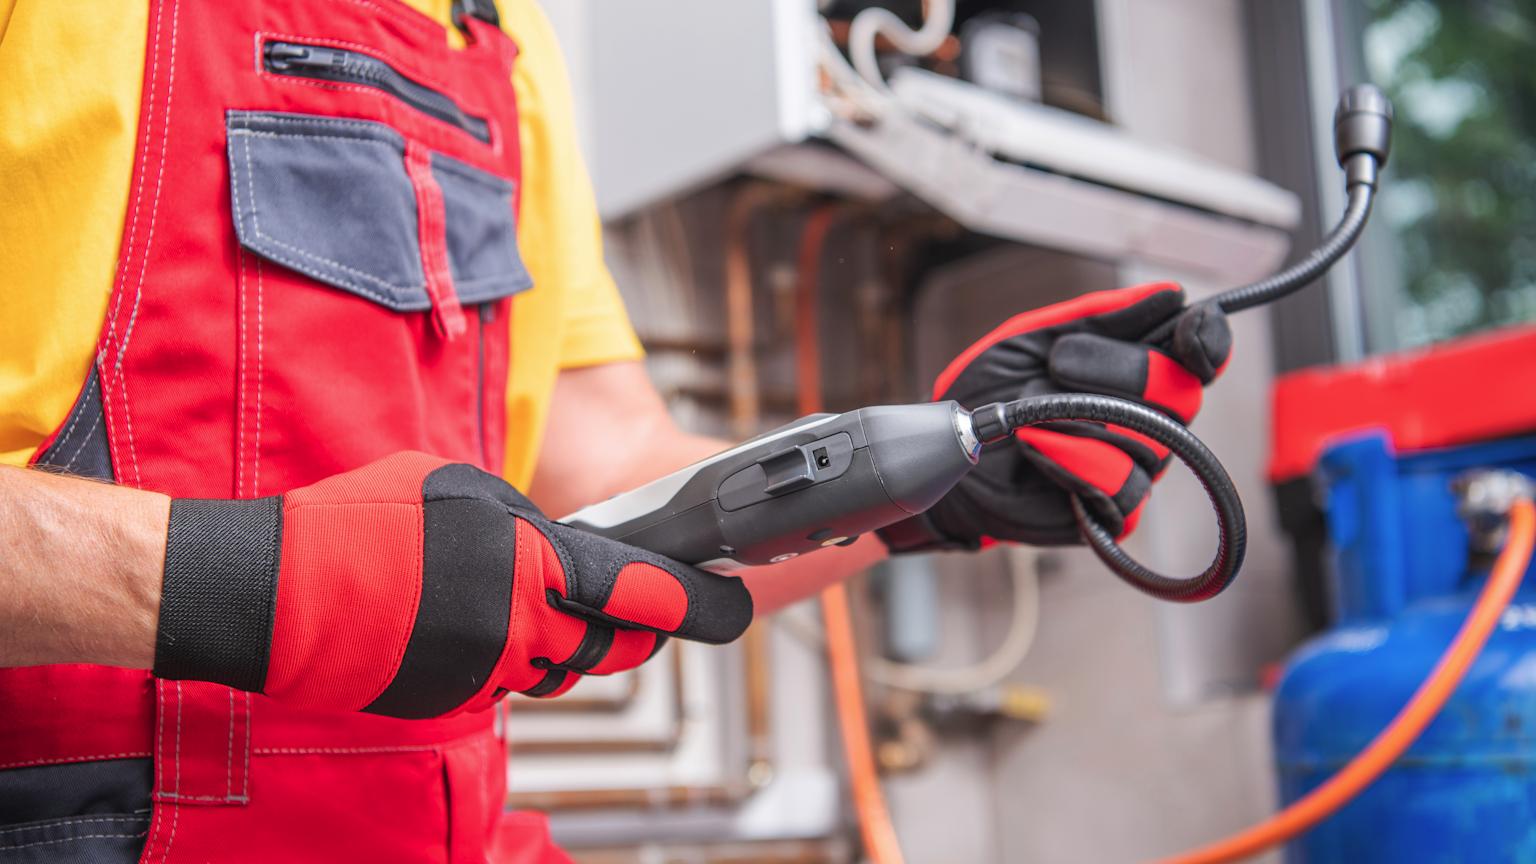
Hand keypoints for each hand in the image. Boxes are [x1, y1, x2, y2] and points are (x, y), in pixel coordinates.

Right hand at [152, 452, 751, 717]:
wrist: (274, 593)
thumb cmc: (360, 524)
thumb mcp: (461, 487)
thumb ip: (529, 523)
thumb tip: (565, 547)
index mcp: (535, 561)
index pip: (649, 594)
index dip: (700, 604)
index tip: (733, 604)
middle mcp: (523, 626)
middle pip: (616, 645)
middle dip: (635, 628)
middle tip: (633, 605)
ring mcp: (488, 672)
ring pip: (562, 666)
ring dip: (560, 638)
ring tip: (504, 594)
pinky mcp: (455, 701)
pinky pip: (507, 682)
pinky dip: (504, 655)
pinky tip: (458, 620)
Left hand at [877, 282, 1231, 550]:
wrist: (952, 453)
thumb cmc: (992, 393)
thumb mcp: (1034, 337)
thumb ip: (1097, 315)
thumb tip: (1168, 295)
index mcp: (1138, 369)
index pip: (1201, 353)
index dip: (1208, 340)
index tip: (1190, 328)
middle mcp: (1150, 418)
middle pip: (1182, 392)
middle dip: (1118, 370)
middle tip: (1058, 364)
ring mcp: (1136, 466)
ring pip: (1148, 441)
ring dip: (1077, 419)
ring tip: (1030, 415)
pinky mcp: (1113, 511)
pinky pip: (1121, 485)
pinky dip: (1071, 461)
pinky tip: (1036, 450)